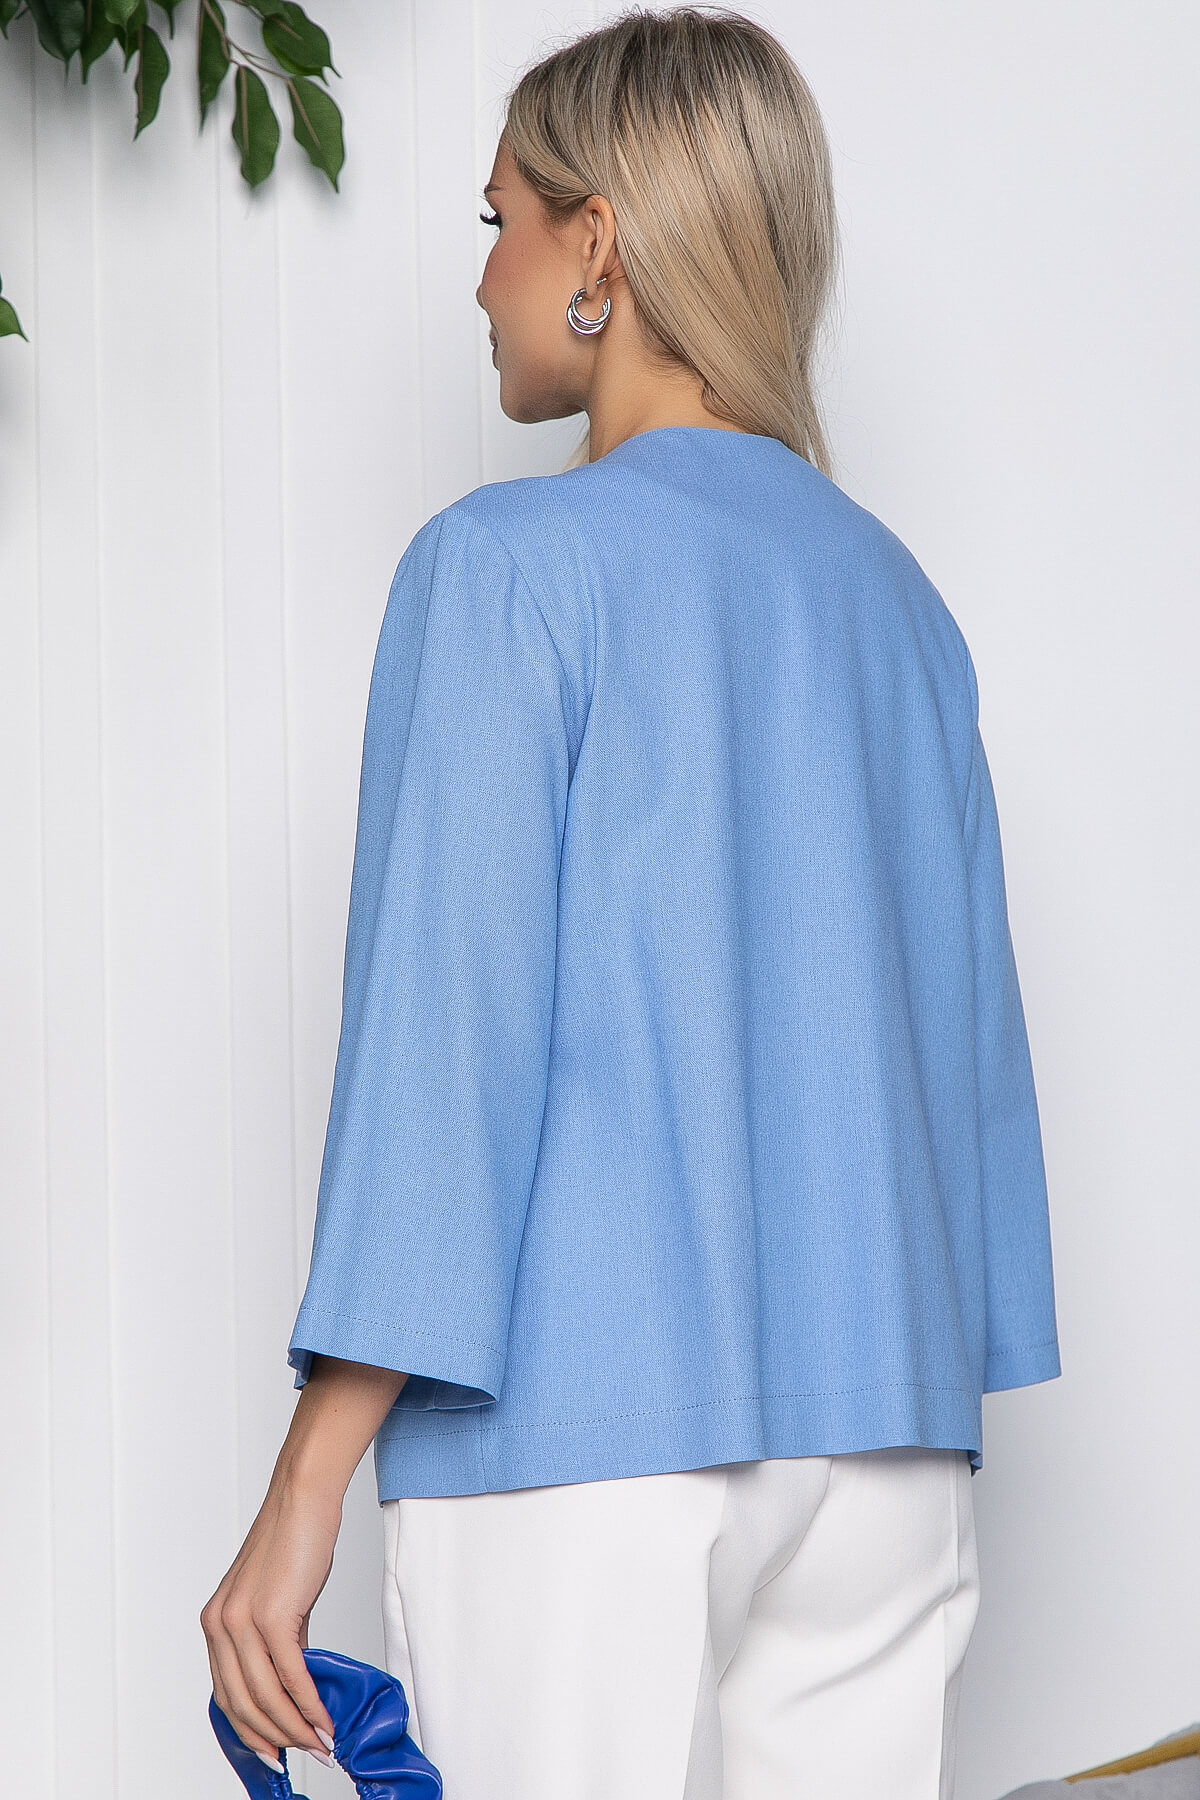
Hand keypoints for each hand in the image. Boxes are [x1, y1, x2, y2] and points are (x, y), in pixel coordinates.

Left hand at [199, 1354, 408, 1770]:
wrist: (304, 1496)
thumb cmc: (295, 1540)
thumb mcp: (275, 1598)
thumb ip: (277, 1641)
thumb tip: (296, 1683)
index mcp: (215, 1622)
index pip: (225, 1694)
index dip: (249, 1730)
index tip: (274, 1750)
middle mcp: (219, 1624)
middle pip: (241, 1704)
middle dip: (274, 1737)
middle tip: (304, 1753)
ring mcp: (242, 1621)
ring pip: (264, 1696)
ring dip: (295, 1727)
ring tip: (322, 1741)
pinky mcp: (272, 1615)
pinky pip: (290, 1675)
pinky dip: (309, 1703)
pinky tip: (325, 1717)